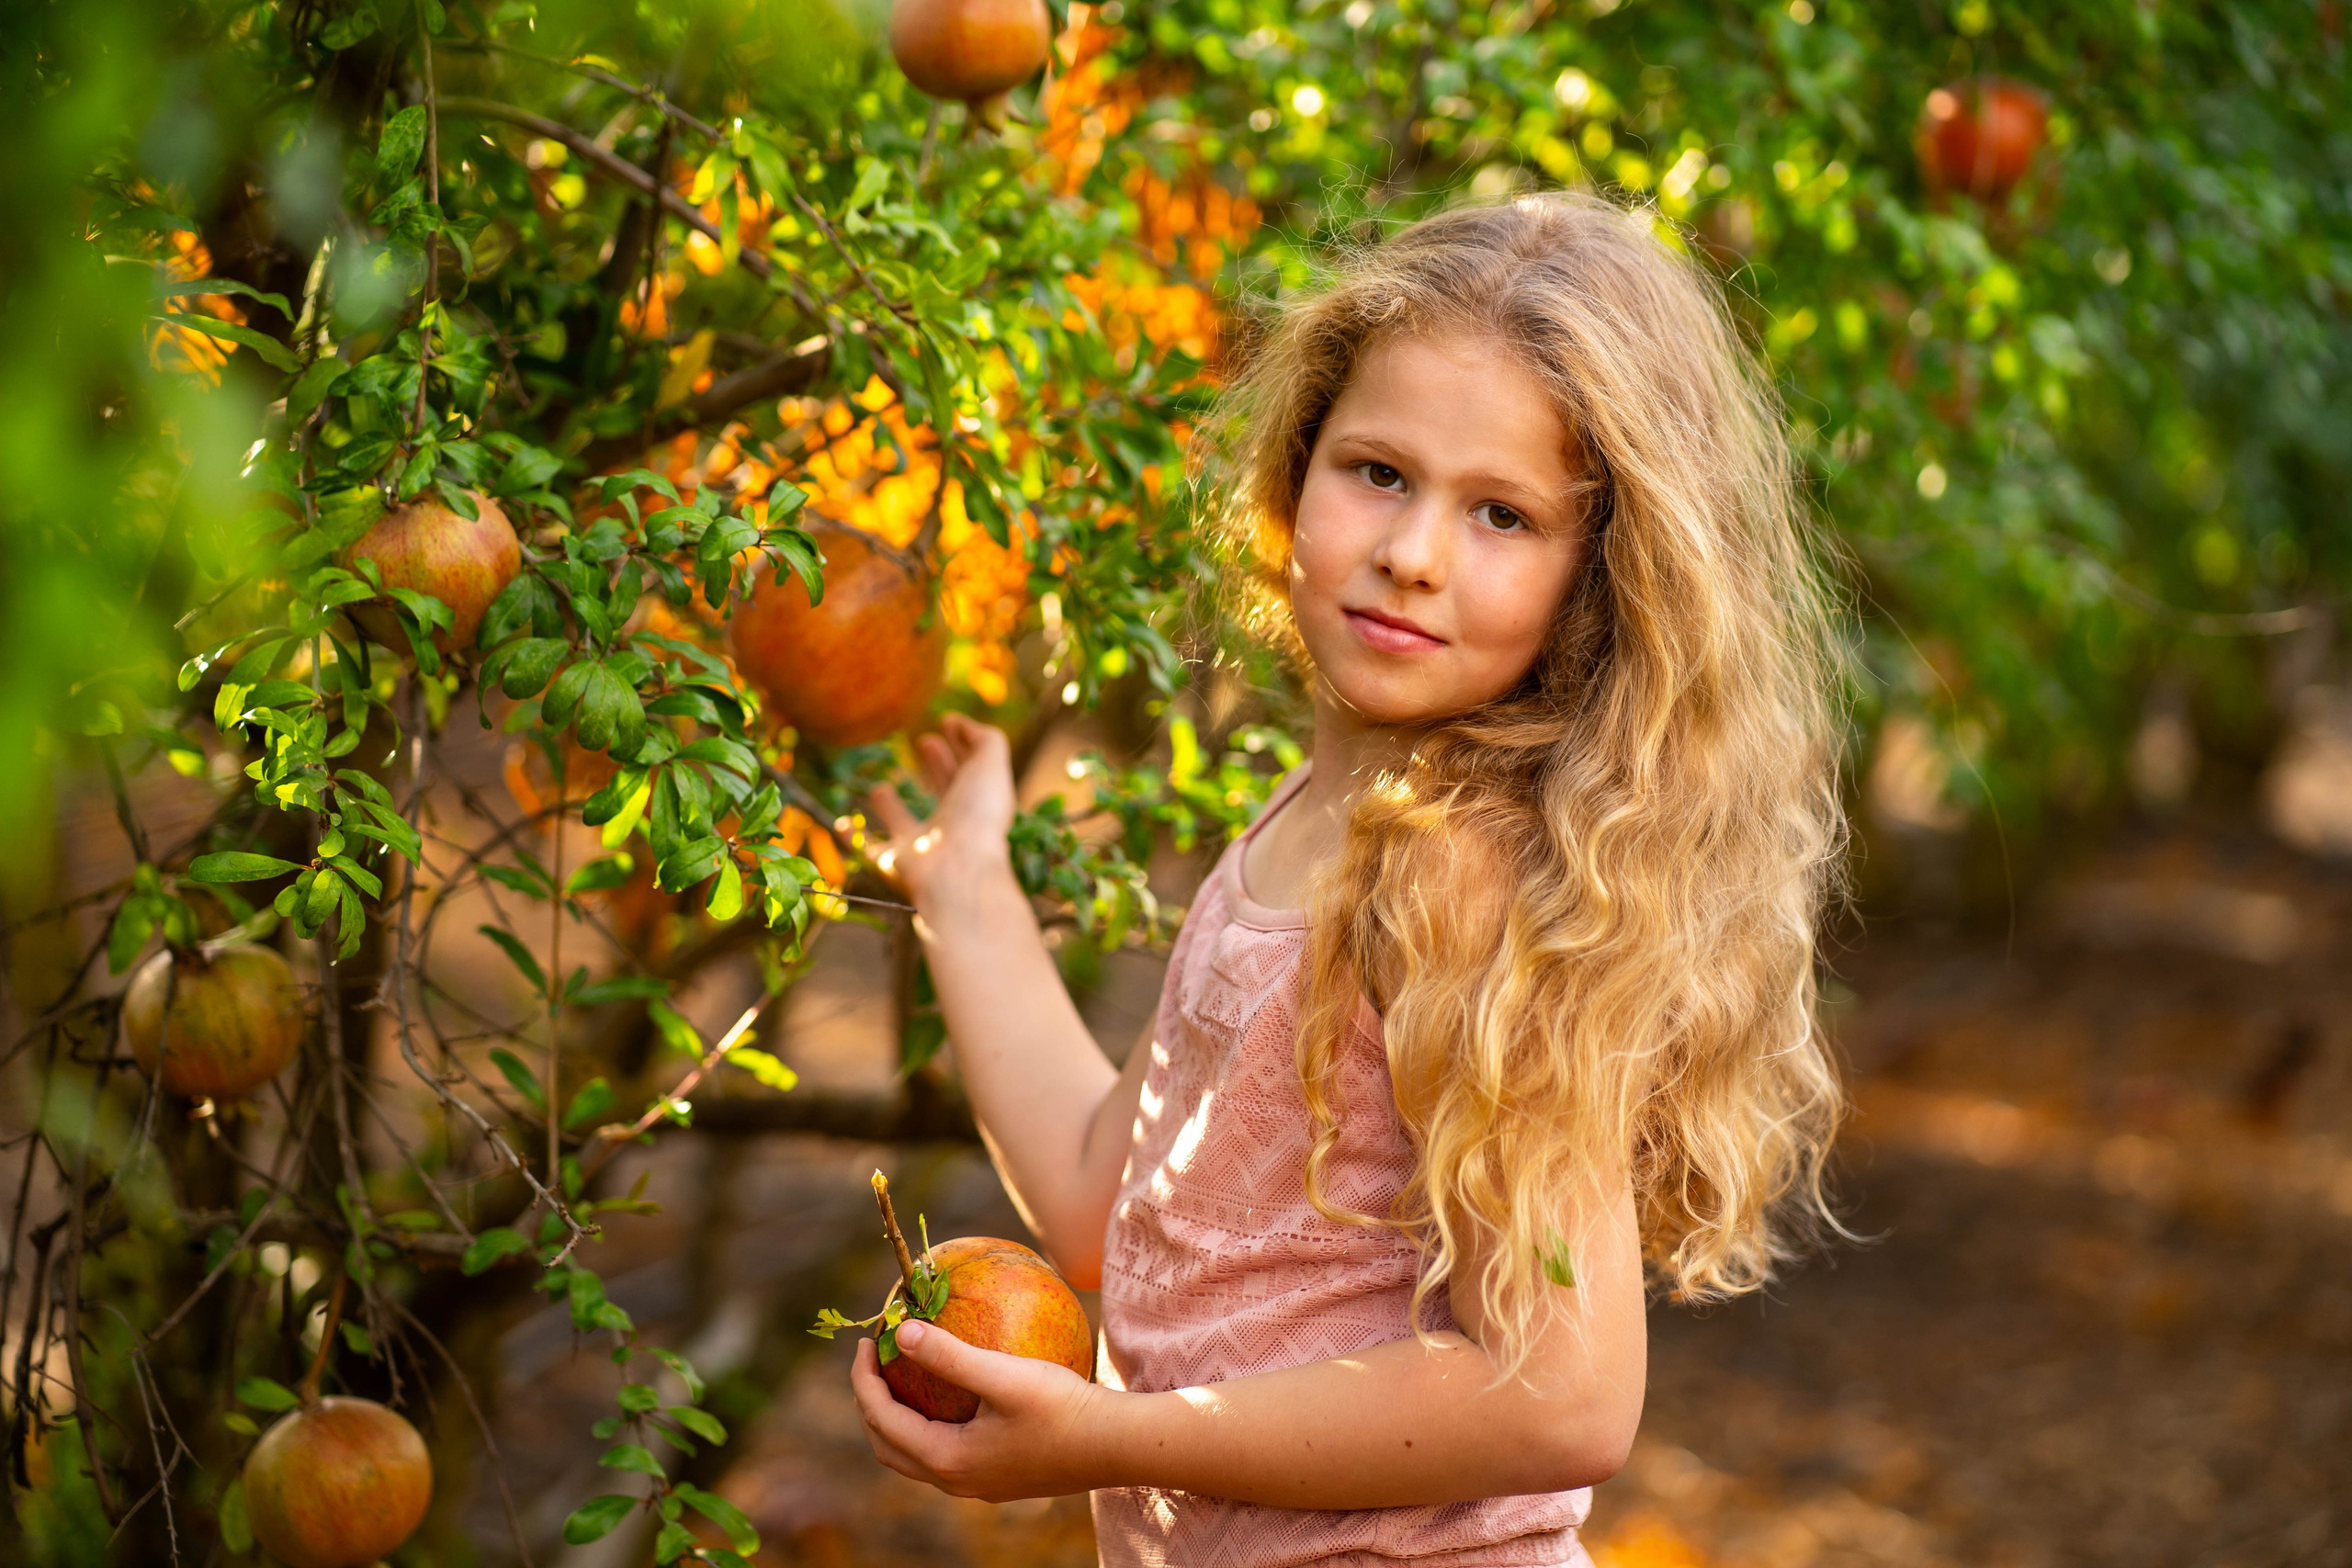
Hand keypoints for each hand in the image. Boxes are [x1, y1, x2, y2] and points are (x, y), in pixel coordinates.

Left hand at [851, 1318, 1113, 1501]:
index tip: (867, 1340)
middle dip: (871, 1404)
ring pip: (916, 1456)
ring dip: (898, 1419)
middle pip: (889, 1446)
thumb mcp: (1003, 1374)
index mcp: (948, 1459)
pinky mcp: (999, 1478)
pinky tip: (952, 1395)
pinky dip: (928, 1425)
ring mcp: (978, 1484)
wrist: (1115, 1446)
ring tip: (903, 1377)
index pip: (882, 1419)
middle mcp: (956, 1480)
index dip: (864, 1379)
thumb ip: (950, 1355)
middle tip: (875, 1360)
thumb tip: (901, 1331)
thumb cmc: (1062, 1408)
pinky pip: (945, 1454)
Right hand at [864, 713, 1018, 916]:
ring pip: (906, 824)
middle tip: (924, 741)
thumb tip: (958, 721)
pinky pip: (869, 850)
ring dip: (892, 807)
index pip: (972, 769)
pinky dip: (853, 839)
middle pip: (946, 791)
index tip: (947, 721)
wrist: (958, 873)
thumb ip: (983, 738)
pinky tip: (841, 824)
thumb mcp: (990, 764)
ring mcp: (924, 847)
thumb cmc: (977, 816)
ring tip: (880, 787)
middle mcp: (955, 825)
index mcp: (979, 802)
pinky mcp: (896, 864)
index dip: (963, 743)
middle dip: (938, 765)